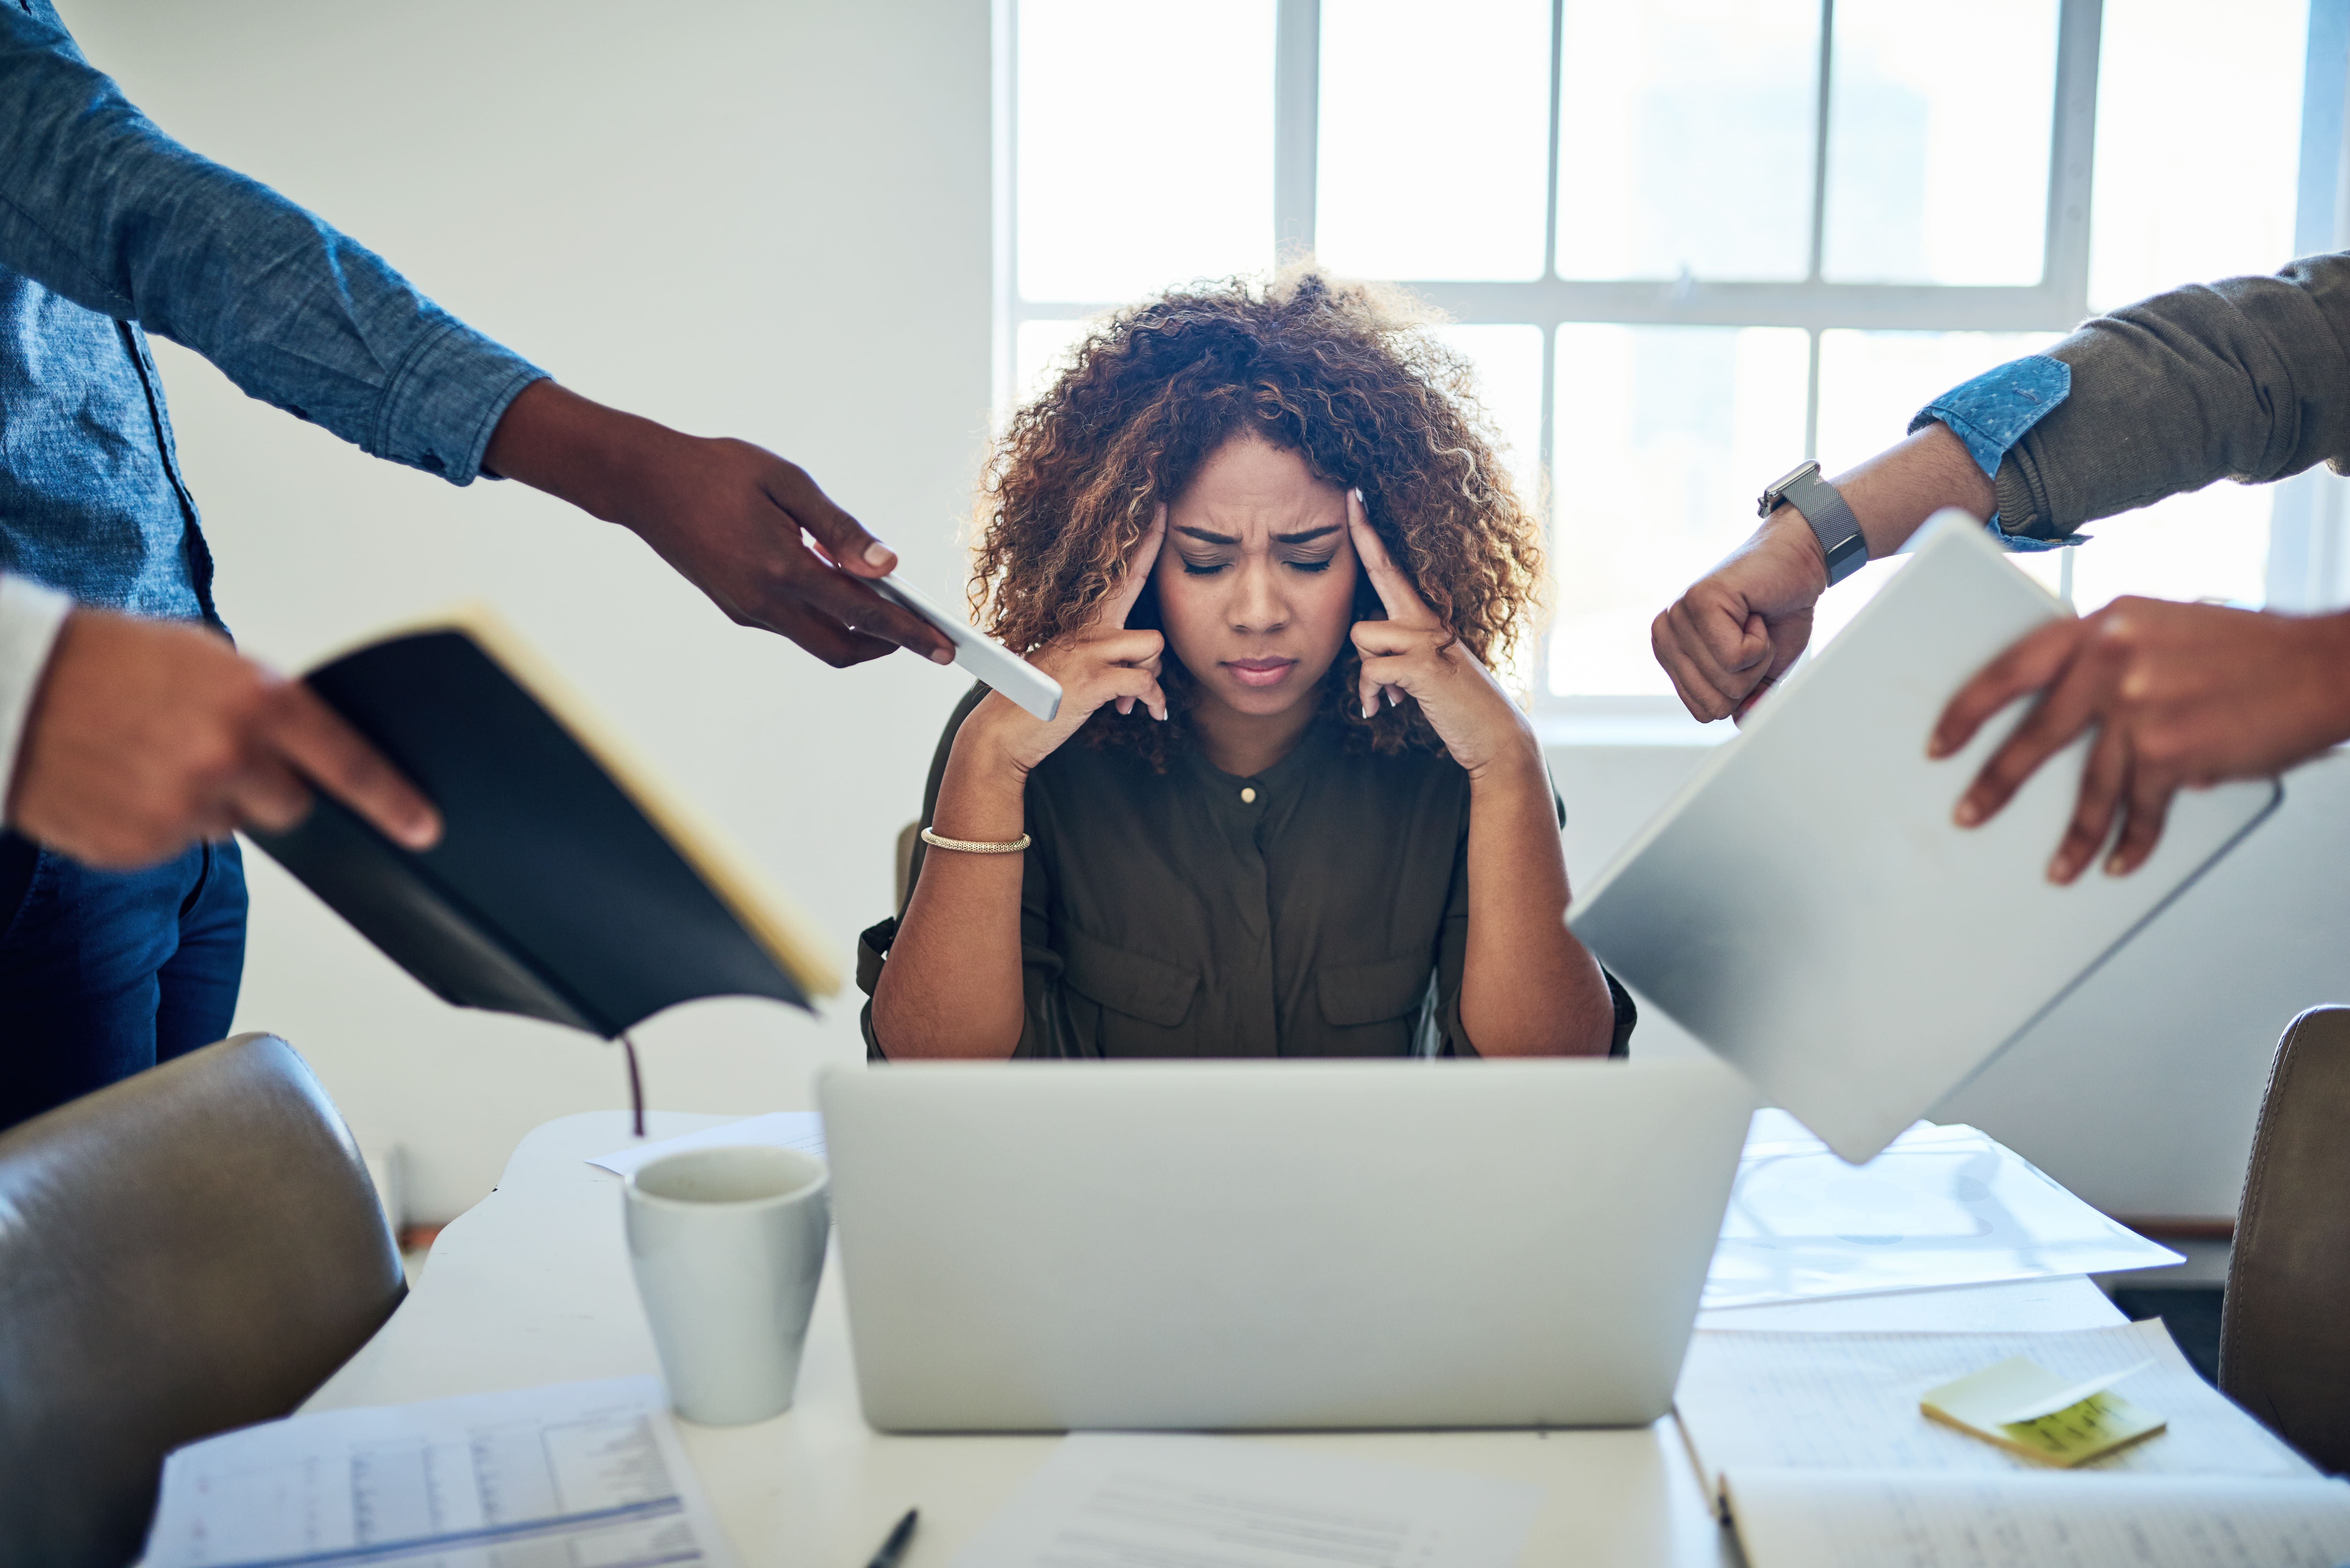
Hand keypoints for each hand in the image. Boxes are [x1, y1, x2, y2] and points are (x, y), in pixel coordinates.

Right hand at [8, 610, 440, 868]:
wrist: (12, 688)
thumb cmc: (108, 659)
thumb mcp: (206, 660)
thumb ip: (263, 705)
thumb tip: (306, 744)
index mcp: (256, 703)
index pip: (349, 764)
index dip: (393, 800)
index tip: (424, 827)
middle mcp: (228, 759)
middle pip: (293, 806)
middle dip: (269, 787)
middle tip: (221, 755)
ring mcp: (183, 808)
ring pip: (231, 825)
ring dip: (209, 801)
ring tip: (156, 757)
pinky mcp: (141, 846)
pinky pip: (178, 844)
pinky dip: (161, 821)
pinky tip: (126, 781)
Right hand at [481, 381, 953, 668]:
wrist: (644, 483)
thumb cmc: (715, 471)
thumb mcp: (787, 482)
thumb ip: (838, 527)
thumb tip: (885, 564)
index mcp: (781, 568)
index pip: (863, 615)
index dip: (910, 634)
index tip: (944, 648)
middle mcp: (762, 601)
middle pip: (842, 648)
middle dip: (889, 647)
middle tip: (926, 638)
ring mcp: (746, 610)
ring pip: (816, 641)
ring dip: (856, 632)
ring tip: (889, 607)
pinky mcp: (735, 608)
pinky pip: (792, 625)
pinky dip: (824, 616)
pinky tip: (837, 587)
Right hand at [958, 506, 1168, 778]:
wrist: (1004, 728)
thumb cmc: (1038, 699)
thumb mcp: (1069, 662)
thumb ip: (1101, 652)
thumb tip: (1140, 667)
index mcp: (1082, 621)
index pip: (1118, 572)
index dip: (1143, 539)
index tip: (1159, 506)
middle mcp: (1086, 628)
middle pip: (1138, 590)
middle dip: (1156, 575)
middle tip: (1164, 534)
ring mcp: (1089, 651)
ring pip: (1153, 646)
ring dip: (1151, 676)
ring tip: (1132, 698)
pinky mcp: (1094, 679)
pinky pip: (1146, 683)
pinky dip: (1151, 701)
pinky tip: (1145, 713)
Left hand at [1347, 492, 1532, 779]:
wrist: (1494, 735)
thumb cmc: (1456, 703)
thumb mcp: (1426, 668)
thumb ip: (1399, 650)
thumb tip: (1371, 653)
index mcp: (1427, 618)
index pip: (1392, 568)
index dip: (1371, 534)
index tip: (1355, 497)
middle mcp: (1427, 620)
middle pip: (1382, 571)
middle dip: (1362, 534)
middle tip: (1350, 493)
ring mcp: (1426, 640)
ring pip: (1362, 635)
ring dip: (1367, 671)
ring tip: (1391, 692)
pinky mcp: (1422, 666)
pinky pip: (1369, 670)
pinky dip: (1371, 694)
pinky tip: (1386, 708)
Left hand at [1650, 507, 1826, 722]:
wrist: (1798, 564)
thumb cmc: (1777, 613)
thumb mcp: (1762, 670)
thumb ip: (1745, 701)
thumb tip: (1741, 722)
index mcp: (1671, 653)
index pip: (1702, 711)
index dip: (1740, 693)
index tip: (1747, 654)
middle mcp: (1666, 633)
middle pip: (1711, 701)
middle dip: (1748, 678)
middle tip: (1753, 638)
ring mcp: (1678, 615)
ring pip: (1723, 680)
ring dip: (1756, 657)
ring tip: (1753, 622)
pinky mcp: (1699, 602)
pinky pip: (1733, 657)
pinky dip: (1758, 642)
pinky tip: (1754, 612)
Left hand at [1930, 597, 2349, 881]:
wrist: (2328, 664)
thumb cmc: (2252, 650)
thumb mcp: (2165, 629)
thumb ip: (2114, 659)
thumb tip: (2073, 711)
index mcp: (2105, 623)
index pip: (2012, 667)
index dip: (1969, 707)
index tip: (1942, 739)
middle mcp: (2113, 660)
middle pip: (2034, 734)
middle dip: (1995, 782)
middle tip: (1966, 813)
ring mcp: (2141, 707)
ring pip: (2090, 786)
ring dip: (2072, 835)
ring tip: (2056, 867)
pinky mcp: (2174, 751)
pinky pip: (2140, 809)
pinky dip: (2131, 841)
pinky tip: (2118, 861)